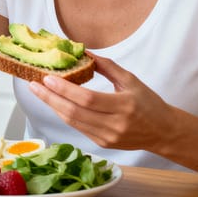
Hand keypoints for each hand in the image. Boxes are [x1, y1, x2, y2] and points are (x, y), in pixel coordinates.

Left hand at [28, 55, 173, 150]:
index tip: (47, 78)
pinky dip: (63, 114)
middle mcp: (115, 125)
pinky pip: (77, 127)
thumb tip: (84, 52)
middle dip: (50, 98)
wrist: (164, 132)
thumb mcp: (131, 80)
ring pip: (72, 122)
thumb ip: (107, 66)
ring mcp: (107, 137)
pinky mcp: (102, 143)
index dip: (65, 89)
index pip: (87, 99)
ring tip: (38, 92)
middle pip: (74, 112)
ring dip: (53, 106)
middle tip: (33, 85)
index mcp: (124, 106)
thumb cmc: (148, 103)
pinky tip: (54, 103)